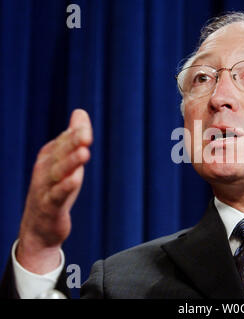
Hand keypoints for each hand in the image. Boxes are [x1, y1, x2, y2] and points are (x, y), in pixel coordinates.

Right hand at [17, 109, 92, 273]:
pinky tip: (76, 179)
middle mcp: (45, 169)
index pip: (64, 140)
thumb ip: (72, 138)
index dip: (76, 133)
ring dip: (71, 162)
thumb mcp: (65, 162)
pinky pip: (58, 195)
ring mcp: (45, 188)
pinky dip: (66, 187)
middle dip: (73, 143)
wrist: (39, 227)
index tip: (86, 124)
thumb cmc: (56, 189)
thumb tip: (80, 112)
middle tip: (87, 134)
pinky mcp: (50, 207)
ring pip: (59, 173)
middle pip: (60, 153)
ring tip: (85, 152)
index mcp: (49, 156)